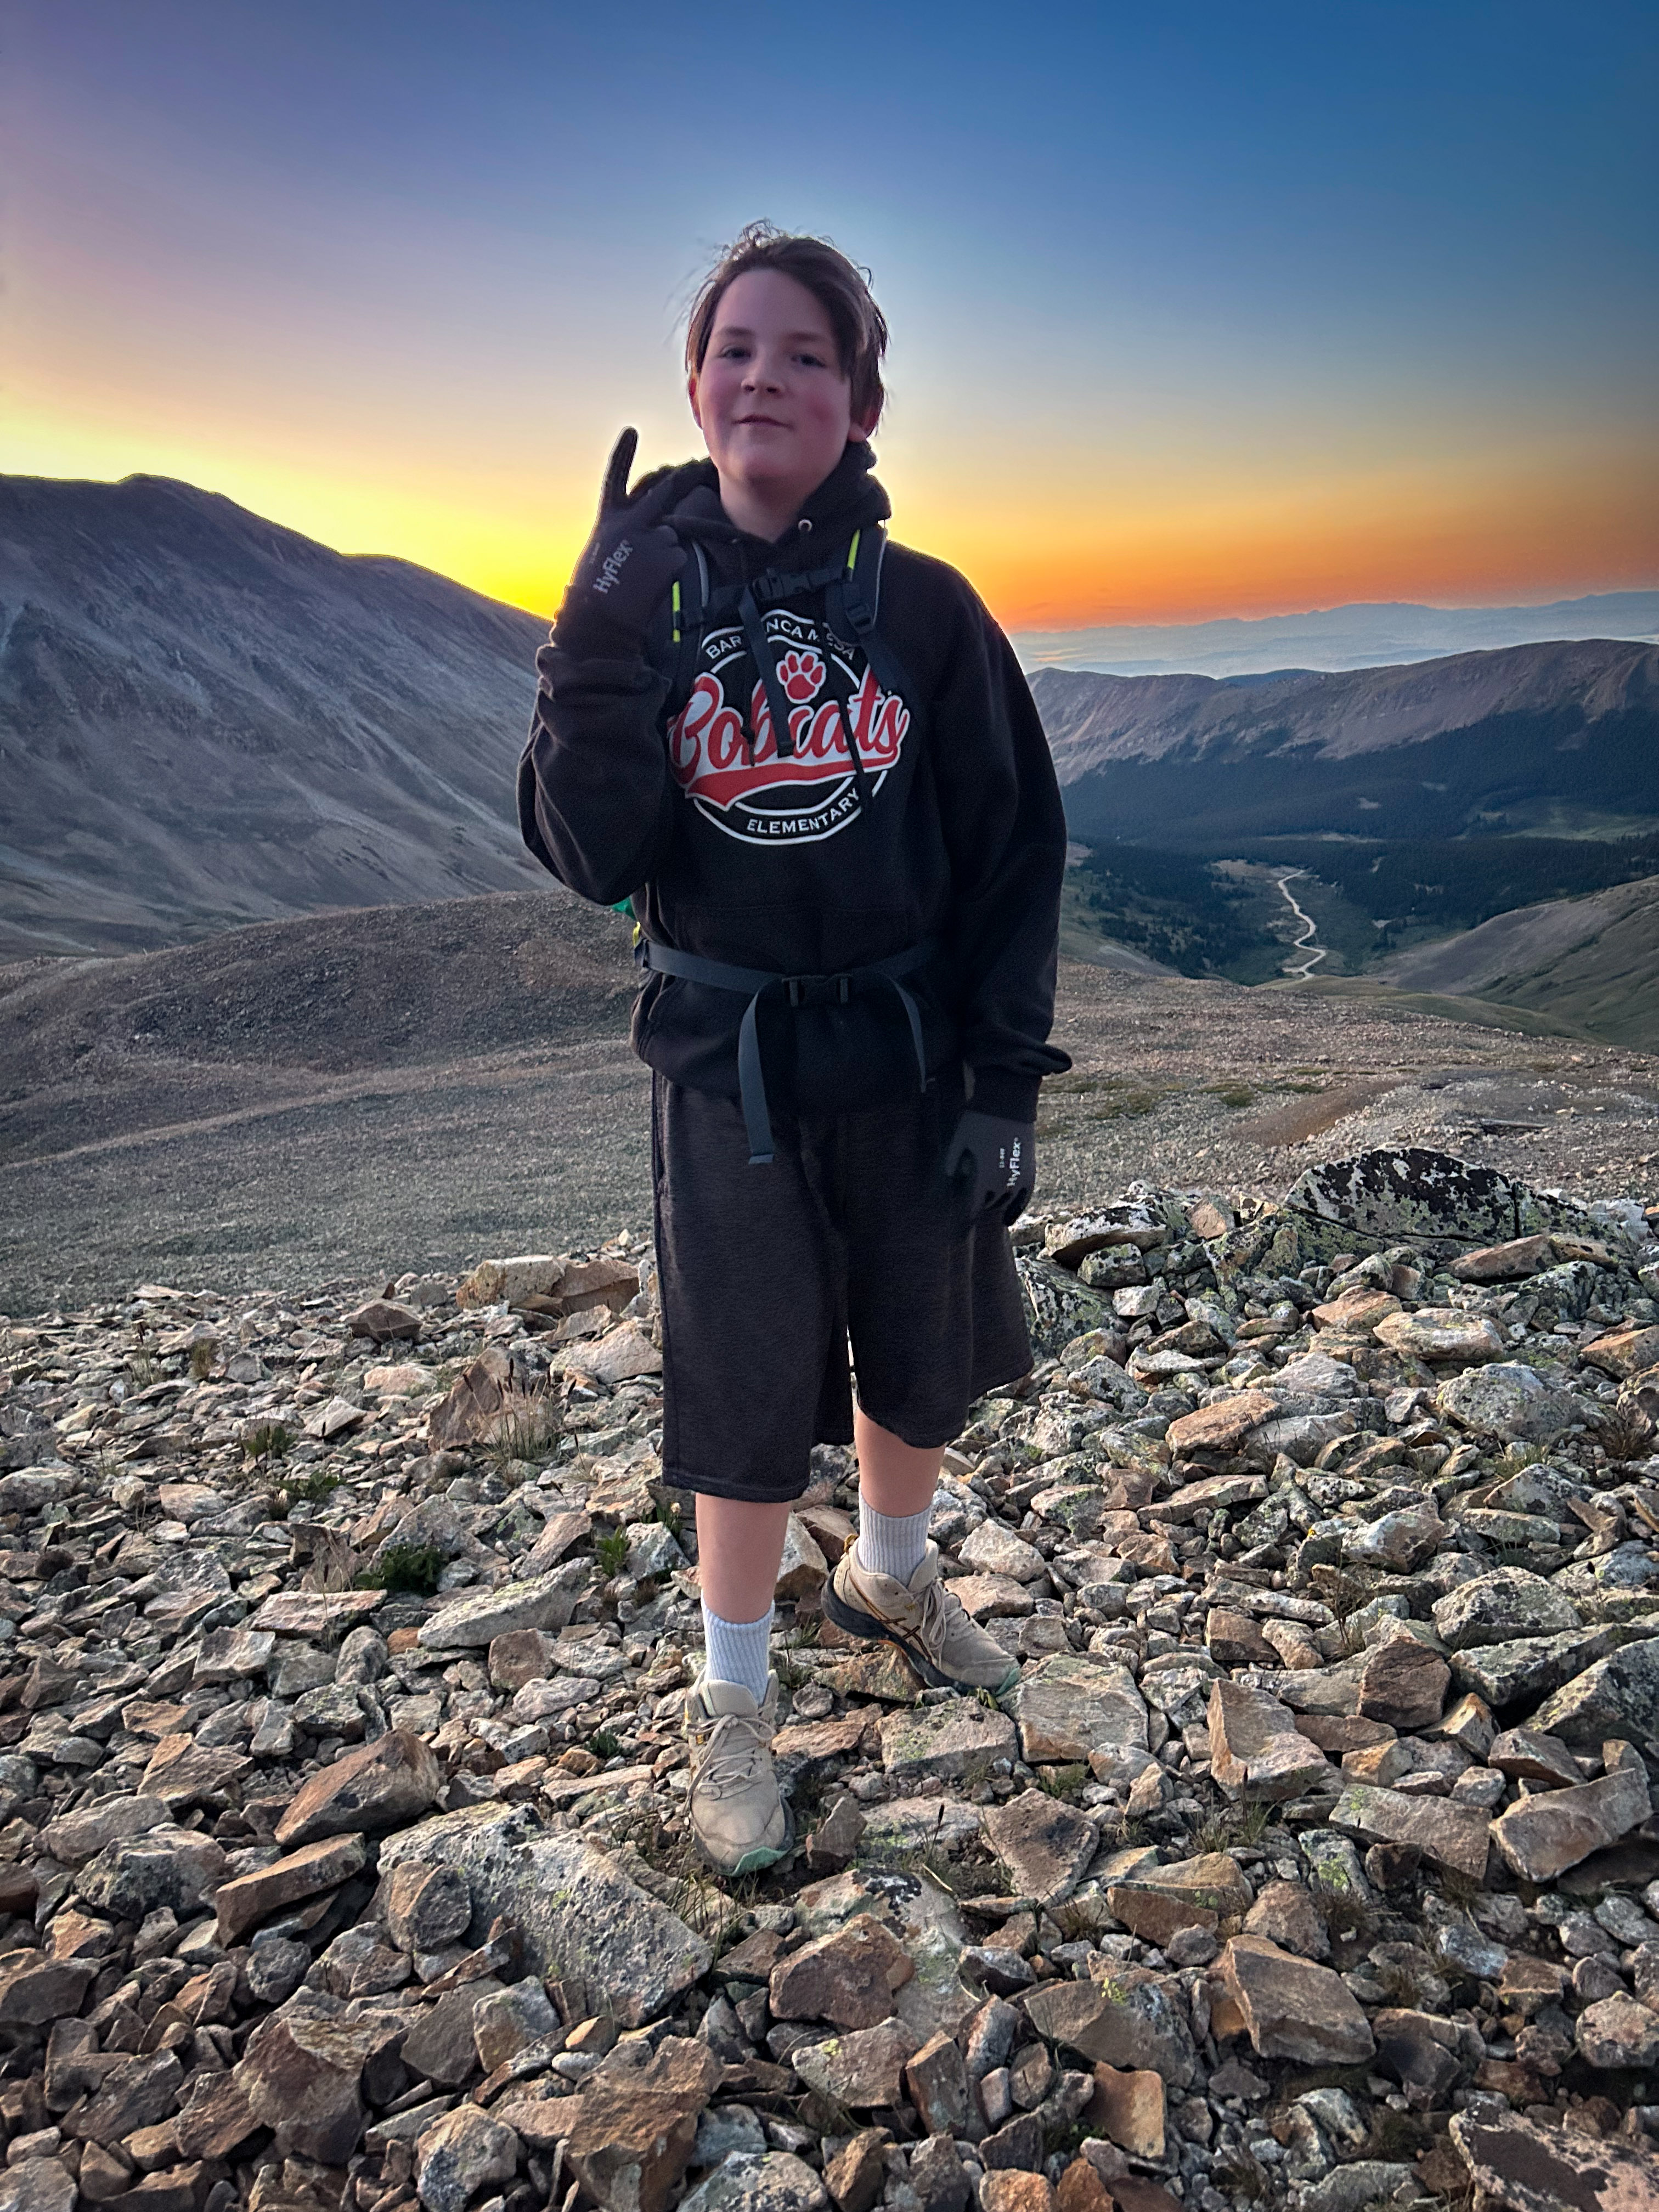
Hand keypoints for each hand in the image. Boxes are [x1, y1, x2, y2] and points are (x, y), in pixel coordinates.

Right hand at [552, 429, 687, 656]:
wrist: (599, 620)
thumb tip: (655, 536)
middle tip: (695, 469)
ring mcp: (652, 535)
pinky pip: (678, 559)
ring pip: (671, 537)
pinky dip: (670, 571)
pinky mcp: (669, 554)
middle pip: (664, 493)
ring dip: (665, 553)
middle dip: (682, 480)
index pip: (615, 477)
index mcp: (609, 520)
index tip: (631, 431)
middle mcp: (631, 521)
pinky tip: (653, 585)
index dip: (623, 454)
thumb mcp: (602, 555)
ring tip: (642, 578)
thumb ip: (624, 538)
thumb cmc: (595, 595)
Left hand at [944, 1110, 1035, 1225]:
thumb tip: (944, 1185)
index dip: (964, 1221)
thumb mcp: (958, 1141)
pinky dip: (1015, 1211)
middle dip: (976, 1205)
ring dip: (992, 1204)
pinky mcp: (1030, 1172)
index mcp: (982, 1178)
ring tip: (983, 1200)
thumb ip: (950, 1165)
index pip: (972, 1209)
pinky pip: (1024, 1199)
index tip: (957, 1231)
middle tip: (966, 1201)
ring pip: (1003, 1203)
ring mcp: (1018, 1179)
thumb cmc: (978, 1121)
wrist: (1008, 1103)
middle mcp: (1002, 1183)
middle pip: (986, 1205)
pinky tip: (1007, 1220)